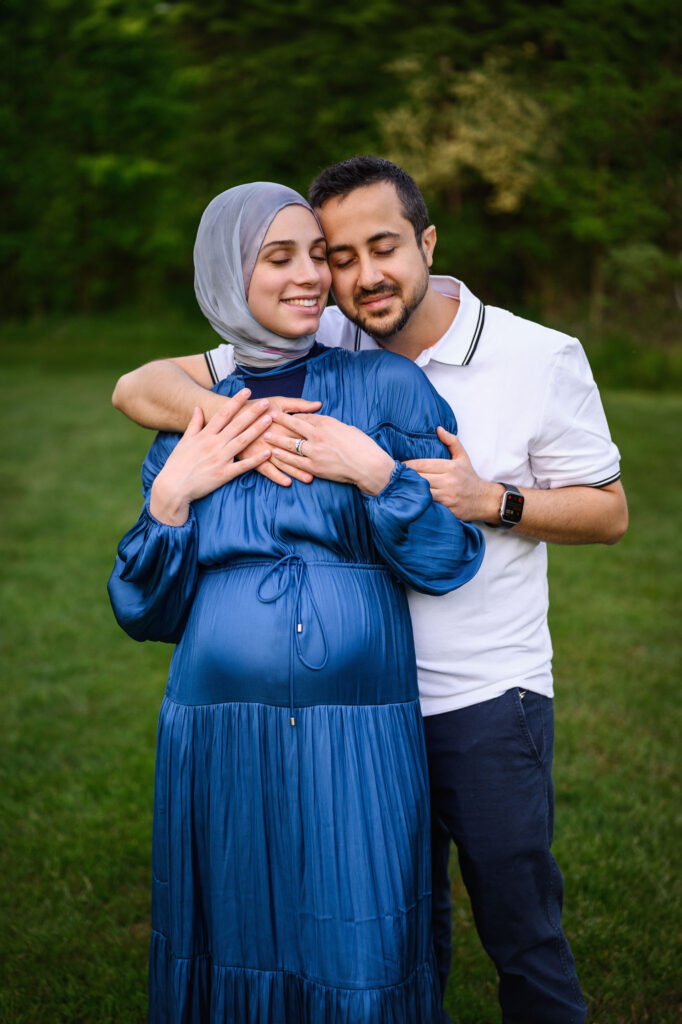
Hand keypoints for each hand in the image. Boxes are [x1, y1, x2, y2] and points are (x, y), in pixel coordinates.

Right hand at [150, 389, 272, 524]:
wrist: (173, 487)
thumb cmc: (177, 464)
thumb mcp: (184, 441)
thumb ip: (194, 424)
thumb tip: (198, 408)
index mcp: (205, 435)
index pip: (223, 414)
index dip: (236, 401)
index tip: (247, 391)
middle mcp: (214, 444)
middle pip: (236, 424)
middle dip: (252, 412)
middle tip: (266, 402)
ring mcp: (220, 459)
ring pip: (242, 441)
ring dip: (257, 429)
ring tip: (270, 420)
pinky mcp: (224, 474)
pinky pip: (243, 466)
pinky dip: (256, 460)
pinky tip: (268, 452)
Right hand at [239, 396, 322, 486]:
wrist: (230, 415)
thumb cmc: (257, 407)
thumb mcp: (279, 402)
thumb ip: (299, 405)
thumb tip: (319, 404)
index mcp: (281, 424)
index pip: (300, 434)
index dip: (314, 441)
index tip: (328, 447)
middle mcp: (272, 438)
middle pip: (293, 451)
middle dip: (308, 459)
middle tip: (323, 468)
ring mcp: (262, 449)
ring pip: (282, 462)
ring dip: (295, 471)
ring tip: (308, 478)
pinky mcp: (253, 458)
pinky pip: (266, 470)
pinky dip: (276, 476)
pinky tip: (286, 482)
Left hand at [265, 412, 394, 494]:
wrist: (369, 466)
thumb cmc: (363, 447)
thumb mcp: (348, 429)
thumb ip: (334, 426)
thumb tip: (326, 424)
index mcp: (328, 423)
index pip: (306, 417)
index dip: (293, 415)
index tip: (284, 413)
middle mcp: (318, 435)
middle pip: (294, 426)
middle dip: (280, 421)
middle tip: (267, 417)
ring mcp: (315, 452)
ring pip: (290, 443)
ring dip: (277, 439)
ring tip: (266, 435)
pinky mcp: (314, 467)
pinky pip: (294, 461)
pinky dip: (283, 457)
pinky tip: (274, 454)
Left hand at [404, 426, 501, 521]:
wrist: (484, 500)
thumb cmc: (470, 477)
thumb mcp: (463, 457)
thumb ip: (451, 441)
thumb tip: (438, 428)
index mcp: (450, 467)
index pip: (422, 465)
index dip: (407, 466)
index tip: (397, 466)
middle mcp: (448, 481)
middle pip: (419, 478)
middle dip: (405, 478)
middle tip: (392, 478)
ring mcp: (447, 496)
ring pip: (421, 492)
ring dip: (409, 490)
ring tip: (397, 489)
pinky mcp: (447, 509)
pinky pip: (427, 506)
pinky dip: (417, 503)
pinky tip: (408, 501)